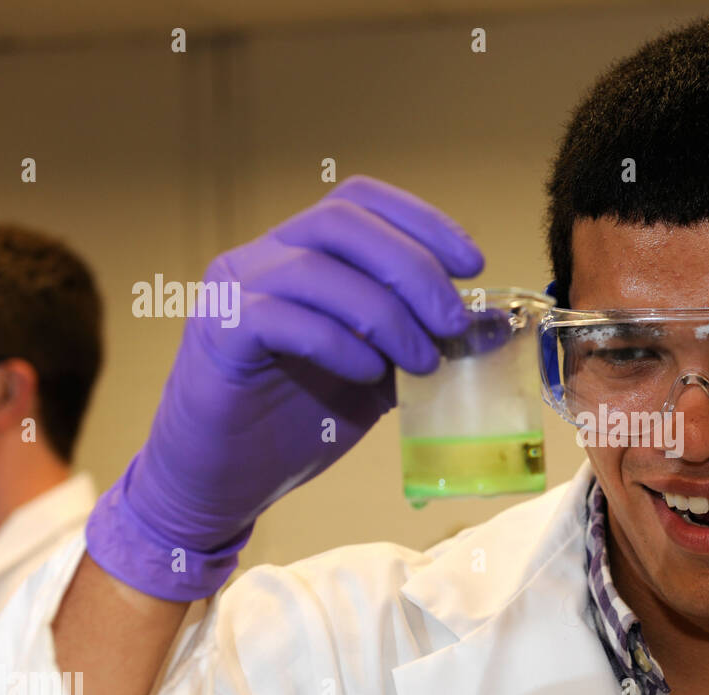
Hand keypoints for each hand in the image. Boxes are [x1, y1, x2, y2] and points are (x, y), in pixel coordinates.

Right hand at [86, 176, 483, 599]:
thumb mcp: (381, 377)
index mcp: (303, 252)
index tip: (473, 263)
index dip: (422, 220)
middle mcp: (264, 256)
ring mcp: (234, 291)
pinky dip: (338, 342)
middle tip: (453, 323)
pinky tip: (367, 373)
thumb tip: (490, 329)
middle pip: (343, 221)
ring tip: (420, 361)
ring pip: (316, 267)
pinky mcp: (217, 334)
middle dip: (413, 267)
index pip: (361, 200)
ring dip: (385, 312)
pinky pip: (280, 317)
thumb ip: (422, 344)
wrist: (224, 481)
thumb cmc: (298, 422)